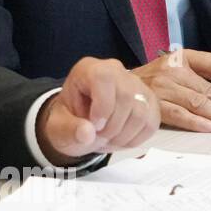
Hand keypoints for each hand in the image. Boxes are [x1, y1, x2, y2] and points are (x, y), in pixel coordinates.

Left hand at [37, 57, 159, 163]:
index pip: (104, 79)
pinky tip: (120, 140)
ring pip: (142, 113)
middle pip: (127, 97)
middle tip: (99, 138)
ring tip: (107, 140)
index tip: (94, 126)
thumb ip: (69, 129)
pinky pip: (151, 124)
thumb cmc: (69, 120)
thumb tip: (87, 133)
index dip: (102, 107)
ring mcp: (136, 85)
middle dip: (113, 127)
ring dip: (124, 136)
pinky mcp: (149, 101)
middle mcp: (116, 71)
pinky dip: (135, 139)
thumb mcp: (58, 126)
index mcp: (89, 69)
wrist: (81, 123)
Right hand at [132, 48, 210, 132]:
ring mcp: (162, 87)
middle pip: (209, 89)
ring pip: (198, 103)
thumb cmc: (154, 81)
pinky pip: (180, 115)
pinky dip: (196, 122)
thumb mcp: (176, 69)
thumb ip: (200, 79)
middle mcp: (172, 69)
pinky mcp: (154, 104)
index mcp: (182, 57)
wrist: (119, 87)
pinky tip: (210, 128)